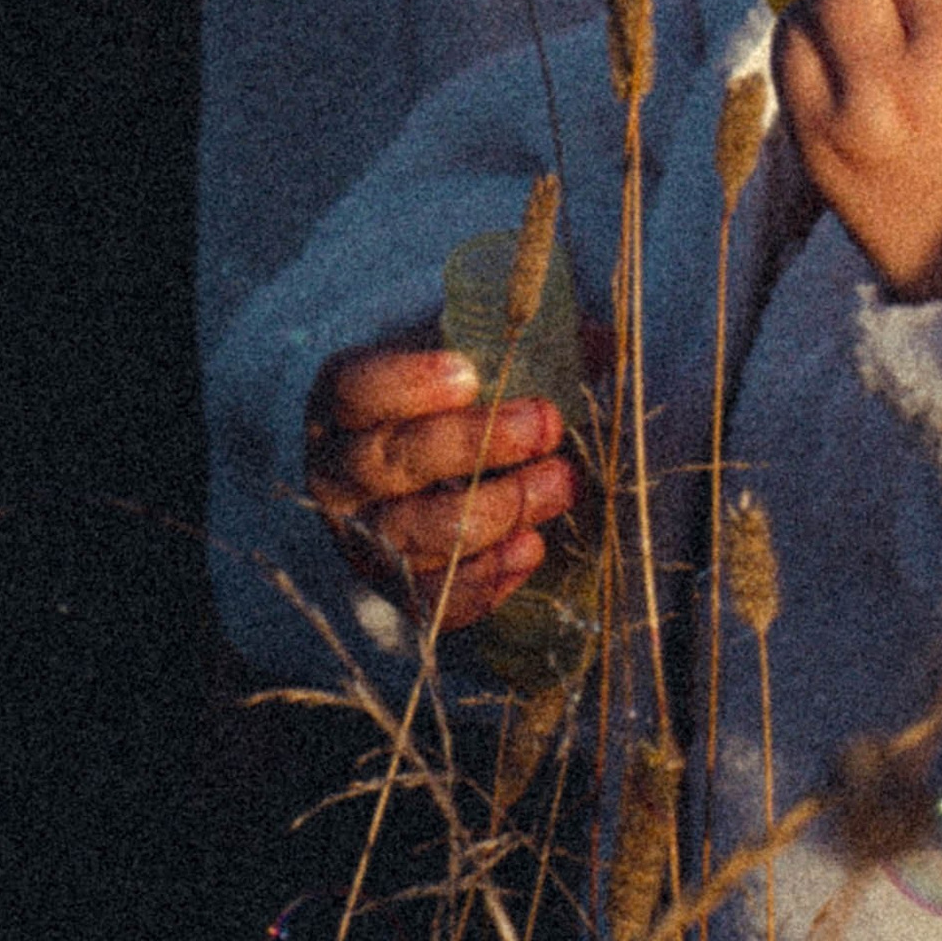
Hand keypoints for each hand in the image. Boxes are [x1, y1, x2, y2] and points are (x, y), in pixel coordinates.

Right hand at [306, 343, 582, 630]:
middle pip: (393, 461)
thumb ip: (527, 346)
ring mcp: (364, 539)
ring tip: (561, 484)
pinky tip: (533, 548)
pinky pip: (436, 599)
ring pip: (419, 534)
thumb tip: (602, 341)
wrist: (416, 484)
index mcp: (343, 405)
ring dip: (499, 508)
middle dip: (477, 443)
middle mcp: (339, 475)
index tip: (470, 374)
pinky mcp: (396, 592)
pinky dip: (487, 579)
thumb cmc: (444, 409)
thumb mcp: (467, 363)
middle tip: (547, 424)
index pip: (357, 390)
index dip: (408, 383)